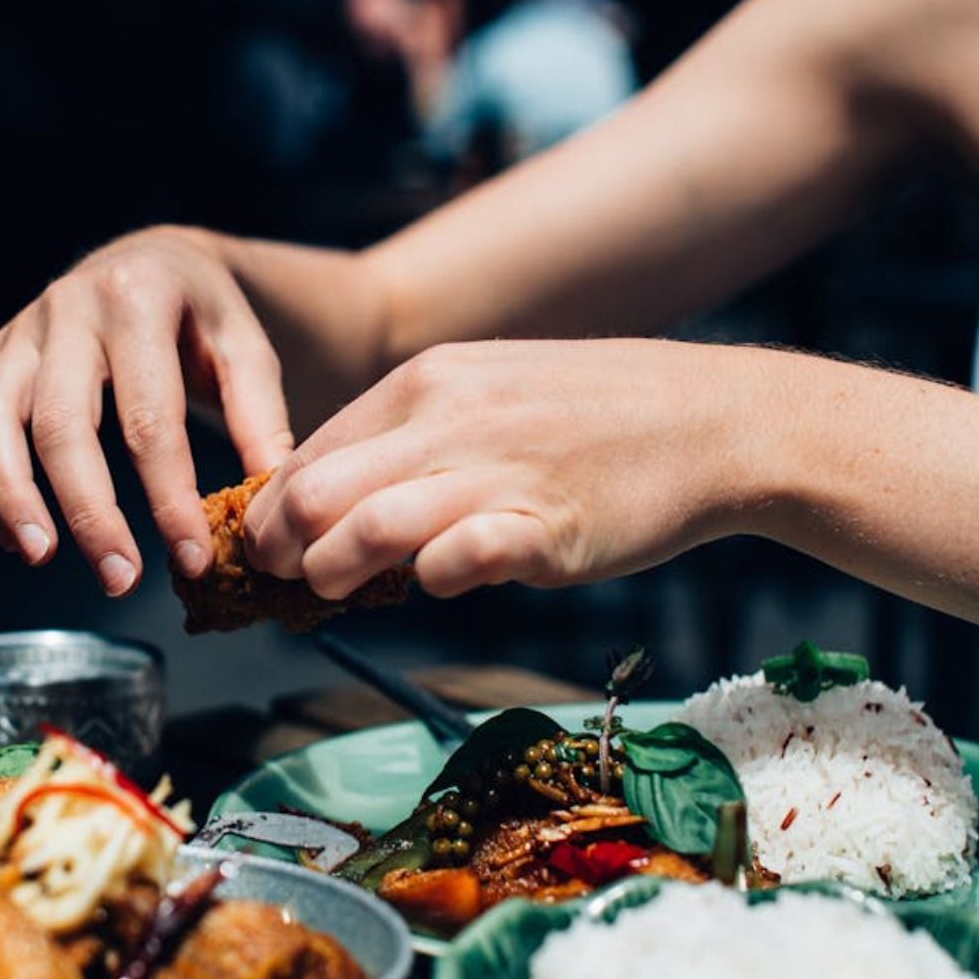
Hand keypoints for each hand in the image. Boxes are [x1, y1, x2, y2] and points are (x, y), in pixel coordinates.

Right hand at [0, 226, 294, 594]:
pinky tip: (13, 537)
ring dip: (13, 499)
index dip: (168, 496)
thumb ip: (259, 416)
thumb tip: (265, 498)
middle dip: (88, 511)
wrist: (148, 260)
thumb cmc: (202, 316)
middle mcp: (66, 308)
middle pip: (62, 423)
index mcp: (138, 299)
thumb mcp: (244, 346)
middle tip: (118, 578)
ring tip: (42, 558)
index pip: (149, 416)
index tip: (190, 557)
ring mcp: (18, 332)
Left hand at [243, 339, 763, 598]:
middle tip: (280, 583)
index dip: (269, 512)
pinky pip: (462, 558)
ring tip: (330, 595)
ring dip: (334, 572)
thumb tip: (339, 504)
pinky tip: (437, 583)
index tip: (264, 552)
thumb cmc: (595, 417)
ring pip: (369, 527)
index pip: (308, 454)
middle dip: (278, 550)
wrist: (714, 420)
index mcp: (426, 383)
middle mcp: (450, 420)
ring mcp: (498, 472)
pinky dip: (433, 578)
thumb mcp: (487, 394)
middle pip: (314, 493)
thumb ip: (414, 441)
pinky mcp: (548, 527)